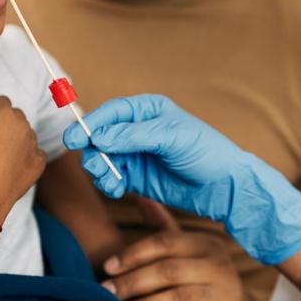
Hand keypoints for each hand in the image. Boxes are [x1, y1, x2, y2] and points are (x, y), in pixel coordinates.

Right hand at [63, 94, 300, 264]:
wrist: (224, 187)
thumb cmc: (206, 153)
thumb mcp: (173, 138)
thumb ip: (135, 136)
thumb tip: (100, 137)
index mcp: (148, 111)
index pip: (112, 112)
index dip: (91, 124)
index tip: (76, 138)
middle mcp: (138, 130)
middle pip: (100, 135)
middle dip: (93, 150)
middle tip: (97, 165)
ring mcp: (136, 154)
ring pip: (102, 158)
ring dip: (99, 169)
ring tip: (110, 180)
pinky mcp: (137, 177)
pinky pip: (111, 177)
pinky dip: (108, 183)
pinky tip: (117, 189)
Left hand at [101, 198, 262, 300]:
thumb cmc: (205, 280)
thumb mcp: (189, 252)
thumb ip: (163, 227)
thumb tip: (139, 196)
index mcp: (205, 244)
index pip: (166, 242)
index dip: (133, 253)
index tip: (107, 267)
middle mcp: (219, 266)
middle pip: (169, 270)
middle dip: (133, 282)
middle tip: (106, 293)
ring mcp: (226, 296)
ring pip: (180, 299)